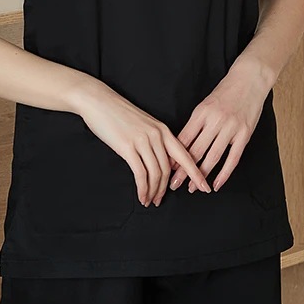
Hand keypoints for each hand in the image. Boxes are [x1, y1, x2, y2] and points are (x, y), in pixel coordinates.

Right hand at [78, 87, 211, 206]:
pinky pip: (140, 174)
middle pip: (169, 170)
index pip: (186, 156)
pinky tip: (141, 196)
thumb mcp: (145, 124)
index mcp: (164, 130)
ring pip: (156, 174)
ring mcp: (143, 141)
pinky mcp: (127, 147)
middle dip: (166, 189)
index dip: (196, 174)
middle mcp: (157, 135)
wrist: (99, 101)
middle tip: (160, 201)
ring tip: (149, 201)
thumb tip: (161, 161)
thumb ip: (155, 140)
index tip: (205, 187)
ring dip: (153, 192)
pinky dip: (143, 189)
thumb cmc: (119, 114)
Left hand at [169, 66, 268, 193]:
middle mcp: (214, 121)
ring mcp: (230, 128)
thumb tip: (179, 146)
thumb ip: (194, 124)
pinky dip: (224, 174)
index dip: (173, 156)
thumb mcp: (205, 105)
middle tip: (173, 184)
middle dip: (182, 171)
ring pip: (212, 157)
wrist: (249, 79)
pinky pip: (233, 158)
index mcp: (201, 113)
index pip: (183, 139)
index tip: (165, 169)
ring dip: (201, 175)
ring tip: (192, 188)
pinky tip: (216, 184)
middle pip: (195, 151)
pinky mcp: (244, 134)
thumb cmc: (225, 93)